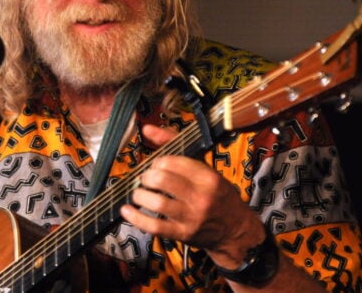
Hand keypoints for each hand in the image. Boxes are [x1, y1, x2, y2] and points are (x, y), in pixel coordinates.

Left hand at [120, 124, 263, 267]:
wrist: (235, 230)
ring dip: (140, 195)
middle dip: (146, 177)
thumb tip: (146, 128)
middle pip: (162, 180)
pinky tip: (126, 210)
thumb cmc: (216, 194)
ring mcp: (192, 217)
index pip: (172, 162)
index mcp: (208, 177)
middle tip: (145, 179)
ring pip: (157, 202)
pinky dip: (136, 217)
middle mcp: (201, 197)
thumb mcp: (204, 168)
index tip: (156, 166)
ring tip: (138, 193)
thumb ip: (174, 145)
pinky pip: (155, 226)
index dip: (157, 162)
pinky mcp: (183, 234)